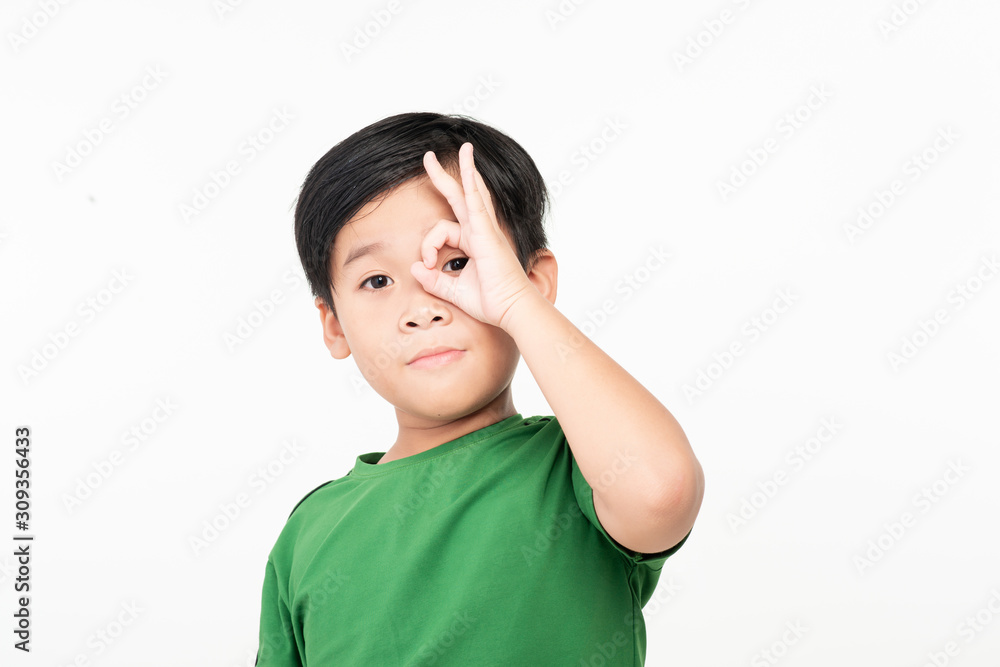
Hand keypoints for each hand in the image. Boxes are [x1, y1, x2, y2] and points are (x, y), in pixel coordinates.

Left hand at [410, 142, 534, 328]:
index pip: (441, 231)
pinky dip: (472, 182)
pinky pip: (477, 201)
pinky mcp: (487, 233)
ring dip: (464, 168)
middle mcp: (480, 232)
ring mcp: (485, 230)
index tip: (426, 265)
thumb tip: (414, 267)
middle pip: (460, 197)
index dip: (428, 246)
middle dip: (443, 177)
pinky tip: (469, 163)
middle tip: (428, 158)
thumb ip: (433, 280)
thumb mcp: (453, 291)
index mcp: (473, 242)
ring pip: (471, 192)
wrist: (512, 310)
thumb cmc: (491, 302)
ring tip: (460, 148)